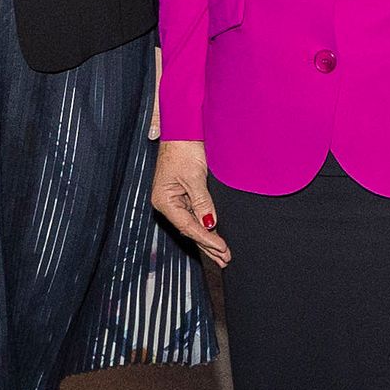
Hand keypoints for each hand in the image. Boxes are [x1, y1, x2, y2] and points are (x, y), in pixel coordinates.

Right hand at [152, 141, 228, 264]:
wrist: (182, 129)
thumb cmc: (183, 148)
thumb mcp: (194, 176)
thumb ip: (201, 201)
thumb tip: (209, 223)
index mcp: (164, 200)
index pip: (187, 226)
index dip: (206, 239)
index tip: (222, 249)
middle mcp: (167, 203)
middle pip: (190, 230)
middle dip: (208, 245)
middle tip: (225, 259)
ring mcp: (175, 200)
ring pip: (193, 225)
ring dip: (208, 239)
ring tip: (222, 255)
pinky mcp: (183, 194)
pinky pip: (195, 215)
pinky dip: (206, 226)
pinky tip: (214, 237)